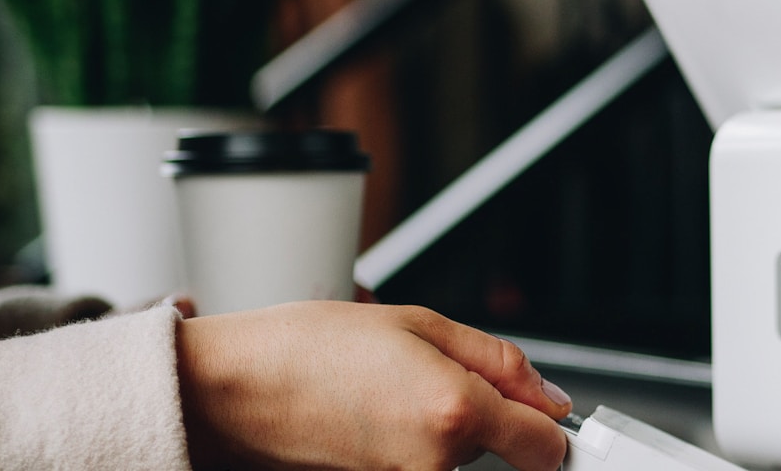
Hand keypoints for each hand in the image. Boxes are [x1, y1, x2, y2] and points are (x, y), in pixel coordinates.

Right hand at [176, 301, 572, 470]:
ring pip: (459, 458)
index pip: (546, 447)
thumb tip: (549, 395)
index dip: (547, 423)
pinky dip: (412, 441)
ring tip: (392, 389)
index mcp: (454, 412)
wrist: (232, 389)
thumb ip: (499, 361)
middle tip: (428, 369)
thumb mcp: (419, 323)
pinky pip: (423, 466)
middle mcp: (435, 463)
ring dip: (444, 426)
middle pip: (501, 446)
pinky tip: (377, 414)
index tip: (539, 409)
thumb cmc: (308, 348)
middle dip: (482, 409)